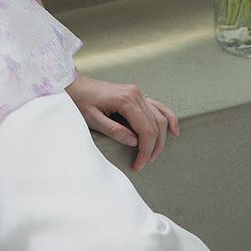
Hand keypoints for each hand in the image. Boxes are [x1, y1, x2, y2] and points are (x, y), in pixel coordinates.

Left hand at [65, 72, 179, 171]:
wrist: (76, 85)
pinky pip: (158, 107)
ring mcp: (137, 93)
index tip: (139, 164)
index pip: (146, 130)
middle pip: (156, 125)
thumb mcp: (92, 118)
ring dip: (161, 138)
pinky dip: (168, 118)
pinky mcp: (137, 95)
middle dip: (153, 147)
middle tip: (144, 162)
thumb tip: (134, 142)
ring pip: (159, 117)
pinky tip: (174, 131)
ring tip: (152, 154)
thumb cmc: (81, 101)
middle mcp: (135, 94)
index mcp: (125, 100)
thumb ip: (113, 130)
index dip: (145, 150)